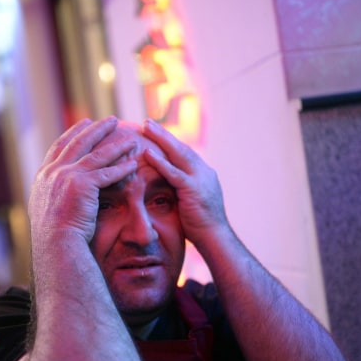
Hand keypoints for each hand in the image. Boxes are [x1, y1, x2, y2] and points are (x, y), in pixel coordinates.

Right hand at [28, 117, 138, 243]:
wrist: (55, 245)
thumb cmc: (54, 236)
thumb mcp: (46, 210)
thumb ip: (52, 195)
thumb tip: (57, 193)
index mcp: (43, 176)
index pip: (60, 147)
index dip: (73, 133)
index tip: (85, 122)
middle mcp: (52, 172)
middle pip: (78, 143)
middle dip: (96, 129)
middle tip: (110, 120)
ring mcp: (66, 176)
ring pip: (95, 155)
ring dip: (114, 144)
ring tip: (130, 137)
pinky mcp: (81, 185)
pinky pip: (107, 173)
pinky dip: (122, 167)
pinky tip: (134, 163)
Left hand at [141, 119, 228, 245]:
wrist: (215, 238)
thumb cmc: (200, 226)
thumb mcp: (189, 202)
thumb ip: (179, 190)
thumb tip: (164, 187)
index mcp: (203, 174)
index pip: (184, 154)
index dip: (169, 143)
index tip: (155, 132)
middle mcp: (204, 172)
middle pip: (181, 148)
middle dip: (164, 134)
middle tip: (147, 122)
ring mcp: (200, 179)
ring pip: (179, 154)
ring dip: (161, 139)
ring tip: (145, 127)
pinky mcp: (194, 189)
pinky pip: (174, 173)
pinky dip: (160, 162)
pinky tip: (147, 152)